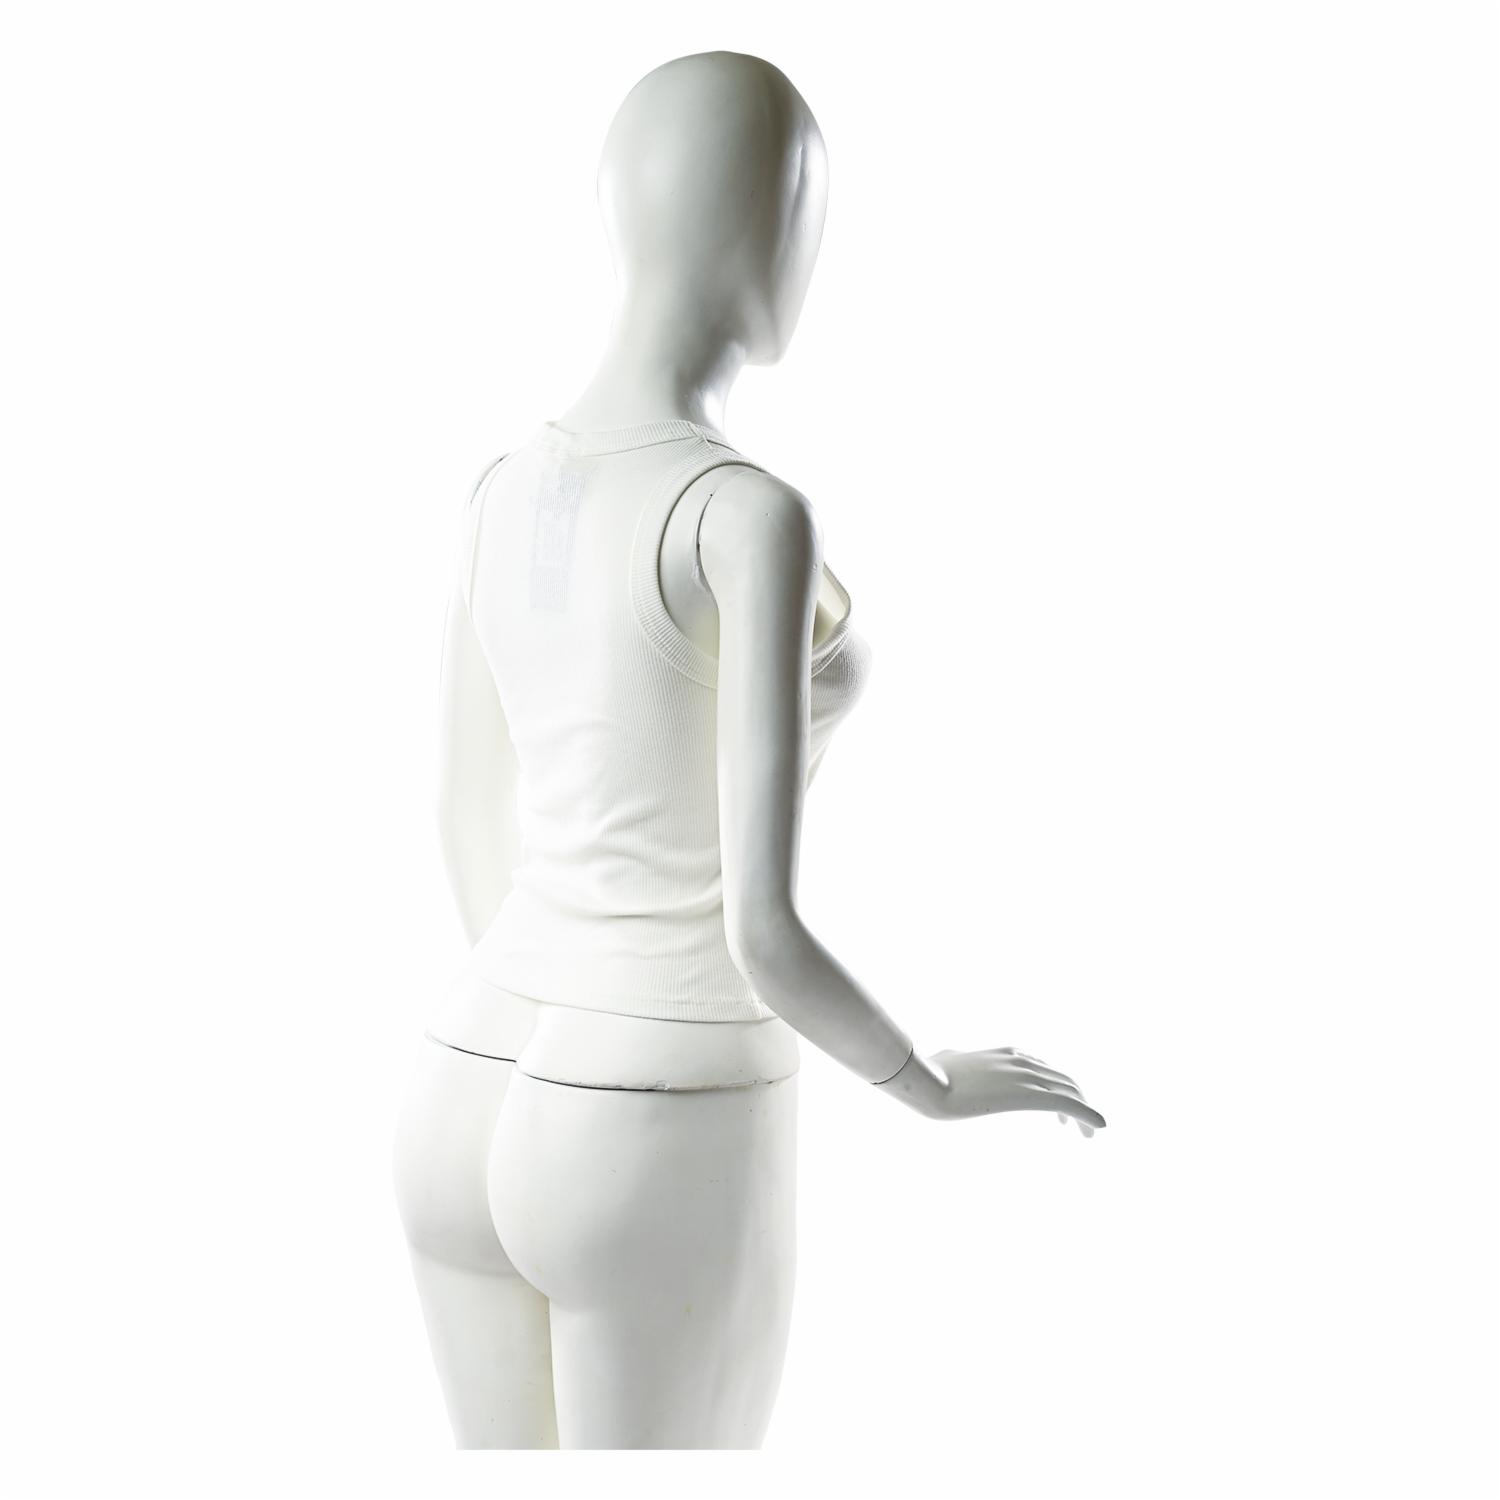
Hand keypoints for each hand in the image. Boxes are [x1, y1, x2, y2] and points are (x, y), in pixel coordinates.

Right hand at [878, 1046, 1105, 1133]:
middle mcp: (1022, 1060)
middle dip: (1076, 1100)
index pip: (1045, 1068)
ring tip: (1089, 1133)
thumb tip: (947, 1057)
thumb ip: (954, 1058)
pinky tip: (1098, 1127)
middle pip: (1064, 1079)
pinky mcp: (1028, 1093)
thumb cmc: (930, 1073)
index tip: (1061, 1109)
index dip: (1058, 1087)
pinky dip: (1088, 1115)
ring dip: (1084, 1111)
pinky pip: (1068, 1103)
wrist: (927, 1082)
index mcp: (1007, 1054)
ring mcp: (1026, 1075)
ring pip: (1070, 1091)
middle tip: (1079, 1126)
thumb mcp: (946, 1060)